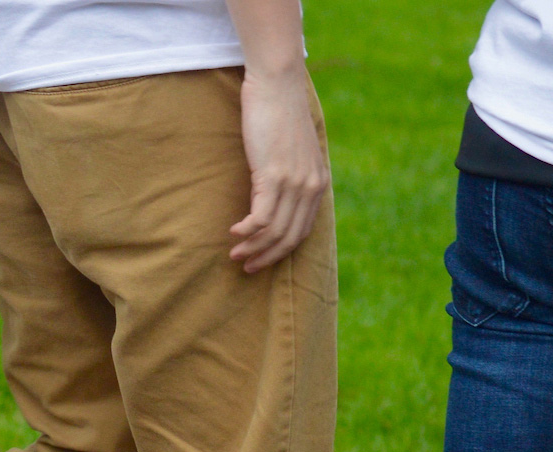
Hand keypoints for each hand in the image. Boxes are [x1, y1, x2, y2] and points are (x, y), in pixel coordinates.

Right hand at [228, 65, 327, 272]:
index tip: (260, 260)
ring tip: (234, 253)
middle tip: (245, 265)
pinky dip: (247, 231)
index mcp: (318, 182)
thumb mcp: (291, 150)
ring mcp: (294, 182)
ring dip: (253, 248)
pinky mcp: (274, 175)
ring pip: (274, 232)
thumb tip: (269, 198)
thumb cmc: (279, 112)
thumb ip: (289, 174)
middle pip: (289, 237)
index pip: (301, 231)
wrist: (277, 85)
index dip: (280, 252)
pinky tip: (233, 233)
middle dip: (266, 257)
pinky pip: (261, 218)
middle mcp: (311, 186)